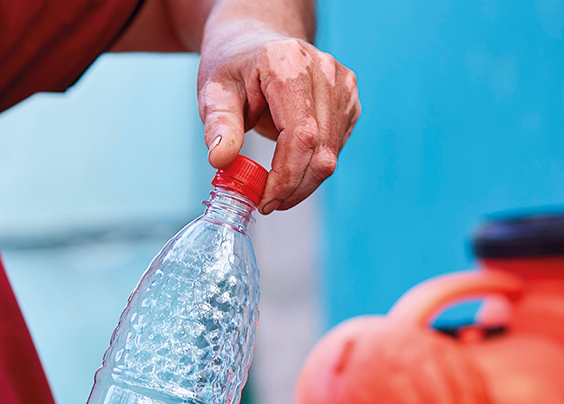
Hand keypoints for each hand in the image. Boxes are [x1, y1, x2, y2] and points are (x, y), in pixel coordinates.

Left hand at [199, 29, 359, 214]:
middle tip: (266, 203)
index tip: (264, 200)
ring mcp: (342, 85)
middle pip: (321, 149)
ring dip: (303, 181)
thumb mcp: (214, 91)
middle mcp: (324, 70)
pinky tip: (289, 163)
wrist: (255, 40)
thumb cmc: (234, 66)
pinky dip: (312, 166)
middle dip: (294, 187)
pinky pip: (336, 147)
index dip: (286, 175)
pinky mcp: (349, 100)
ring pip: (332, 154)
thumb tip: (220, 160)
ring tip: (273, 186)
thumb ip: (219, 125)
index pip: (301, 134)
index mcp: (288, 63)